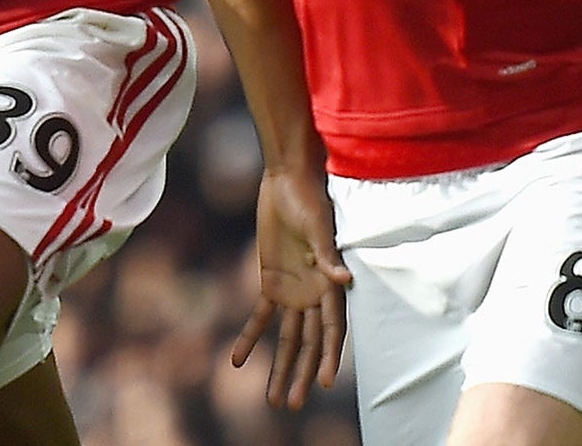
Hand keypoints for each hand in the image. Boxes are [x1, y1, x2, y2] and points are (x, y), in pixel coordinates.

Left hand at [232, 163, 351, 407]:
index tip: (323, 382)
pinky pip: (260, 316)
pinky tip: (235, 360)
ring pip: (286, 338)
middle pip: (308, 342)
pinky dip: (249, 337)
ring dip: (279, 367)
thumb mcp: (319, 225)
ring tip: (273, 399)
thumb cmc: (309, 198)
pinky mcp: (271, 280)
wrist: (286, 178)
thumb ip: (327, 254)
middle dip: (301, 373)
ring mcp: (292, 289)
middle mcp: (313, 292)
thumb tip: (345, 280)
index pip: (332, 328)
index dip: (329, 356)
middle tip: (292, 404)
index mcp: (329, 282)